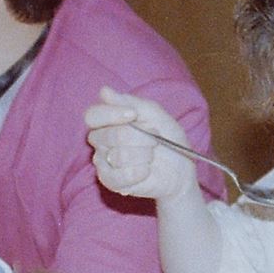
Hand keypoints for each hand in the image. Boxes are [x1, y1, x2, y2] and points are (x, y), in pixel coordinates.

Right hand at [83, 87, 200, 203]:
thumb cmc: (167, 139)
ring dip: (143, 155)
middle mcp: (101, 140)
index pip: (93, 115)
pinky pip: (119, 176)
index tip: (134, 114)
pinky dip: (139, 172)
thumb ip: (131, 102)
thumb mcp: (155, 114)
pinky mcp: (110, 181)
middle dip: (139, 136)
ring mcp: (104, 162)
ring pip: (117, 156)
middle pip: (108, 135)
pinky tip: (147, 171)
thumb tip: (104, 91)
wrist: (180, 168)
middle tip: (155, 138)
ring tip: (152, 156)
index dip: (111, 114)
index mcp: (108, 121)